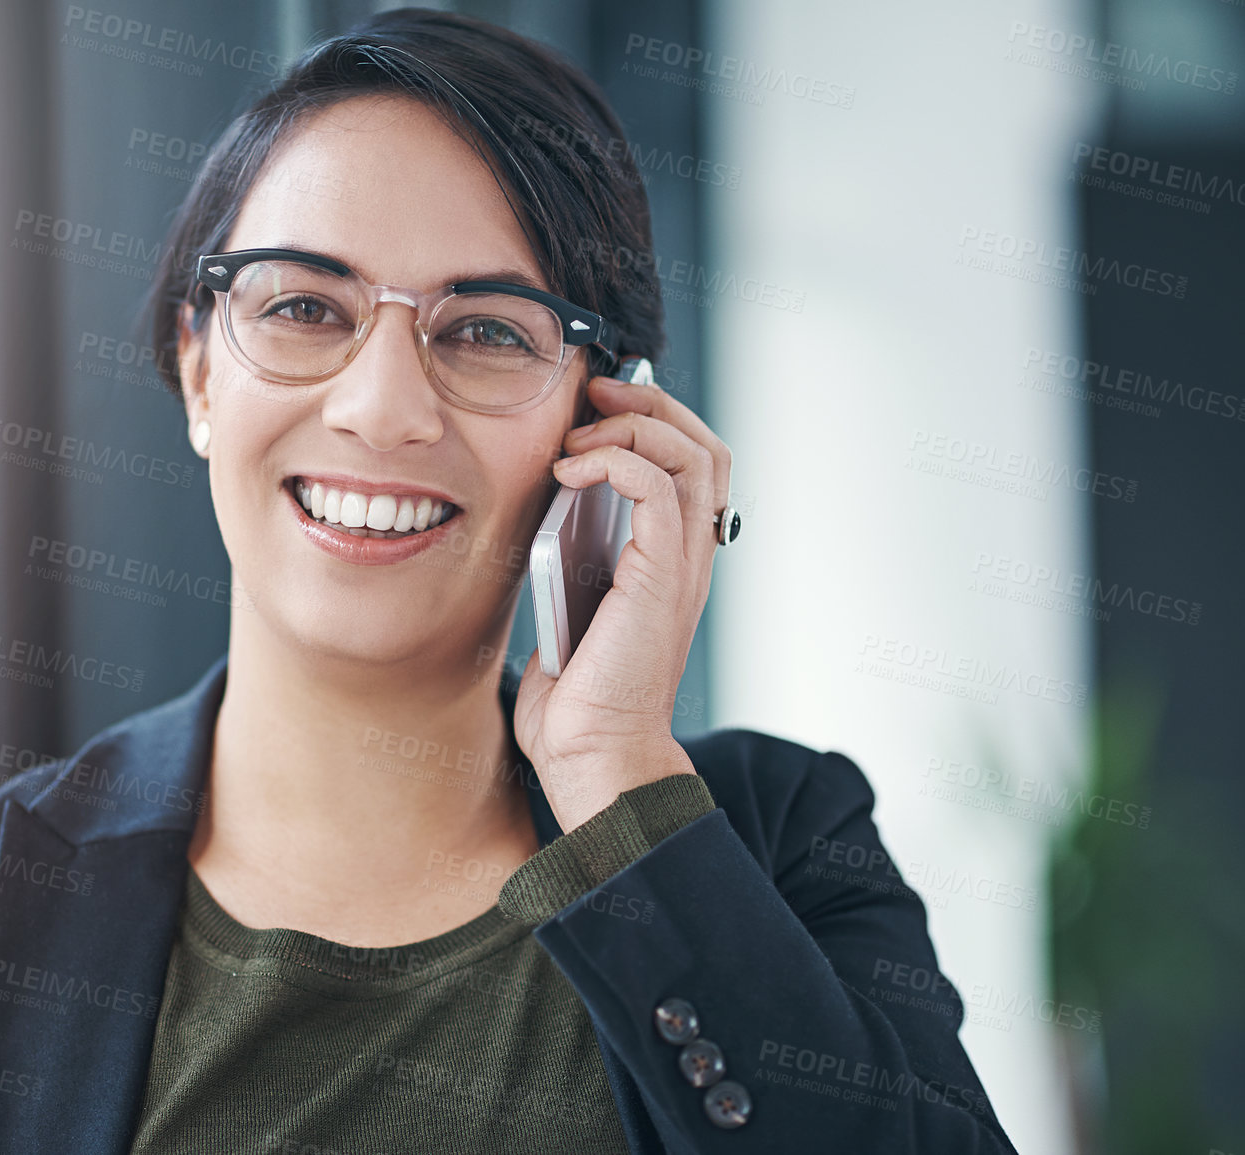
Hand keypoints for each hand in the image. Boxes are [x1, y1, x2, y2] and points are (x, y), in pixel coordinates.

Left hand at [513, 371, 732, 829]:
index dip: (654, 422)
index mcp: (671, 563)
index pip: (693, 466)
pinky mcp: (661, 576)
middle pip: (706, 446)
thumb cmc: (576, 701)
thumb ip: (568, 564)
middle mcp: (688, 559)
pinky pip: (658, 488)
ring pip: (694, 455)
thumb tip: (538, 522)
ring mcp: (682, 567)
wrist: (592, 756)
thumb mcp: (567, 609)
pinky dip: (615, 461)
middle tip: (595, 395)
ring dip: (635, 424)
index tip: (592, 409)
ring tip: (580, 433)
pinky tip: (569, 471)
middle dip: (652, 404)